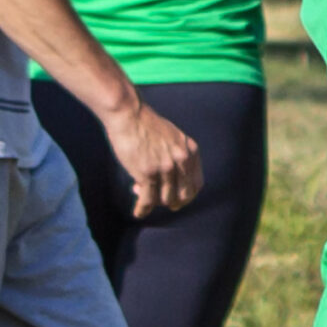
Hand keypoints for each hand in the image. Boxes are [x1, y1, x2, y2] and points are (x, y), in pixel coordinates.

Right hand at [101, 97, 202, 218]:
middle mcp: (182, 160)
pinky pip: (148, 200)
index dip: (187, 195)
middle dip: (171, 201)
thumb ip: (177, 156)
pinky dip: (142, 209)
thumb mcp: (173, 137)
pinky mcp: (147, 173)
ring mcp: (165, 167)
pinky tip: (138, 212)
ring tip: (141, 192)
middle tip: (158, 199)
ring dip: (153, 201)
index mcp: (190, 150)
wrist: (129, 115)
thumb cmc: (147, 125)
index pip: (197, 184)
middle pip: (183, 195)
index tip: (177, 199)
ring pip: (165, 199)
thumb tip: (172, 180)